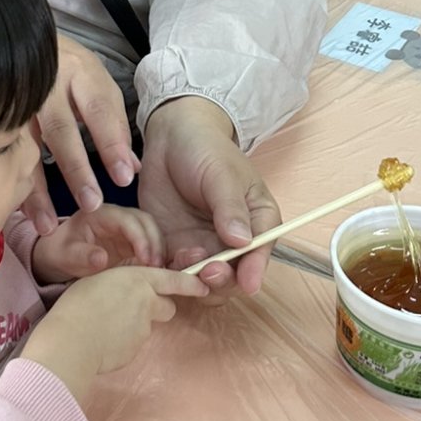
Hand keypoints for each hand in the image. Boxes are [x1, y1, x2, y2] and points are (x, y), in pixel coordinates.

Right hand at [23, 34, 136, 232]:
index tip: (123, 178)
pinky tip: (18, 211)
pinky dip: (12, 184)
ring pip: (25, 146)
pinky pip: (3, 154)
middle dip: (76, 170)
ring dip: (36, 188)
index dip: (111, 144)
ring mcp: (16, 99)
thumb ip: (115, 127)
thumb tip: (131, 169)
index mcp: (80, 73)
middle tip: (91, 204)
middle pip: (61, 129)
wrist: (22, 42)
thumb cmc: (71, 73)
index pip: (99, 110)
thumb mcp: (99, 87)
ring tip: (47, 224)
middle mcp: (46, 83)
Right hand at [26, 264, 207, 400]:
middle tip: (132, 310)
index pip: (173, 279)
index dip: (190, 283)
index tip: (203, 287)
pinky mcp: (136, 350)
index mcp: (137, 279)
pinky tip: (103, 341)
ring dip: (135, 326)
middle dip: (157, 309)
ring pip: (147, 326)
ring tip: (107, 326)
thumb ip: (121, 283)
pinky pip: (132, 344)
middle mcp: (147, 302)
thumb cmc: (77, 304)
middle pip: (166, 306)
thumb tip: (127, 293)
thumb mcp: (98, 279)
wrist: (72, 340)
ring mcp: (143, 328)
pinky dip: (122, 343)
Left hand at [32, 206, 164, 283]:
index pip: (127, 220)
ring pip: (153, 231)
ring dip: (159, 250)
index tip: (145, 260)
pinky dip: (157, 256)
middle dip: (154, 243)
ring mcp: (127, 228)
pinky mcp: (133, 241)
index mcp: (100, 213)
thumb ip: (82, 256)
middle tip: (156, 267)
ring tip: (157, 271)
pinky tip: (156, 272)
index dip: (140, 238)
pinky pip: (151, 244)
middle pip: (146, 222)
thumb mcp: (66, 256)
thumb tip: (102, 258)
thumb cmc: (62, 252)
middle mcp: (118, 216)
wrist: (61, 255)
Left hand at [138, 98, 279, 296]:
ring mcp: (203, 246)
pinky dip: (168, 271)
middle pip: (234, 275)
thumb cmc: (204, 149)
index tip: (246, 283)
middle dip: (222, 280)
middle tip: (208, 271)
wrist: (169, 137)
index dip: (255, 270)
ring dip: (195, 278)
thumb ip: (230, 208)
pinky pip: (173, 270)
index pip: (261, 252)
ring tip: (183, 255)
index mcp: (257, 220)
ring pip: (204, 280)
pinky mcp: (175, 247)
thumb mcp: (221, 174)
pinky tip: (159, 257)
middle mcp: (233, 240)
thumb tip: (243, 242)